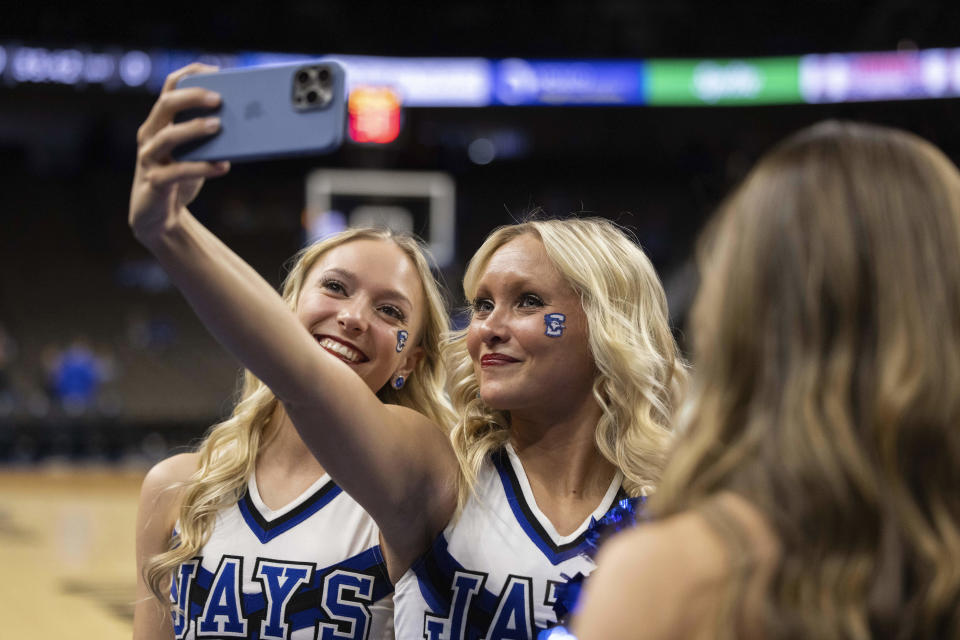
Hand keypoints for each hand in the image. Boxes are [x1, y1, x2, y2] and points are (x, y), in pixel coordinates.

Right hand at [129, 63, 230, 241]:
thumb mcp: (195, 153)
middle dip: (192, 97)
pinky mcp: (155, 182)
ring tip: (218, 126)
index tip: (215, 69)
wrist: (159, 218)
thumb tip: (246, 124)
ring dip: (194, 129)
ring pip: (168, 136)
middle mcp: (150, 135)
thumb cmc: (180, 179)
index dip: (190, 74)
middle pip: (166, 105)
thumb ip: (210, 138)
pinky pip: (177, 172)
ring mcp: (149, 158)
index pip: (169, 87)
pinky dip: (201, 168)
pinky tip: (222, 166)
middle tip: (219, 98)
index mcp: (160, 122)